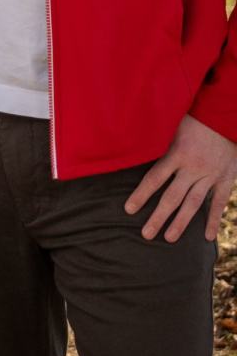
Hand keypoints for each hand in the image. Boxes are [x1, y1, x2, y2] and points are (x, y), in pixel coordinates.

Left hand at [125, 113, 236, 241]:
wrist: (225, 117)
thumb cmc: (195, 118)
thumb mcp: (172, 125)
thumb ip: (158, 140)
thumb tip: (133, 144)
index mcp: (177, 154)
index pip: (154, 178)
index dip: (141, 195)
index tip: (129, 209)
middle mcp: (193, 169)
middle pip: (172, 197)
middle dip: (158, 217)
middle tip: (146, 235)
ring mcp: (210, 176)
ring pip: (193, 204)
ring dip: (181, 223)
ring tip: (169, 238)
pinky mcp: (225, 180)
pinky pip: (219, 203)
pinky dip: (213, 220)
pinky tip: (207, 237)